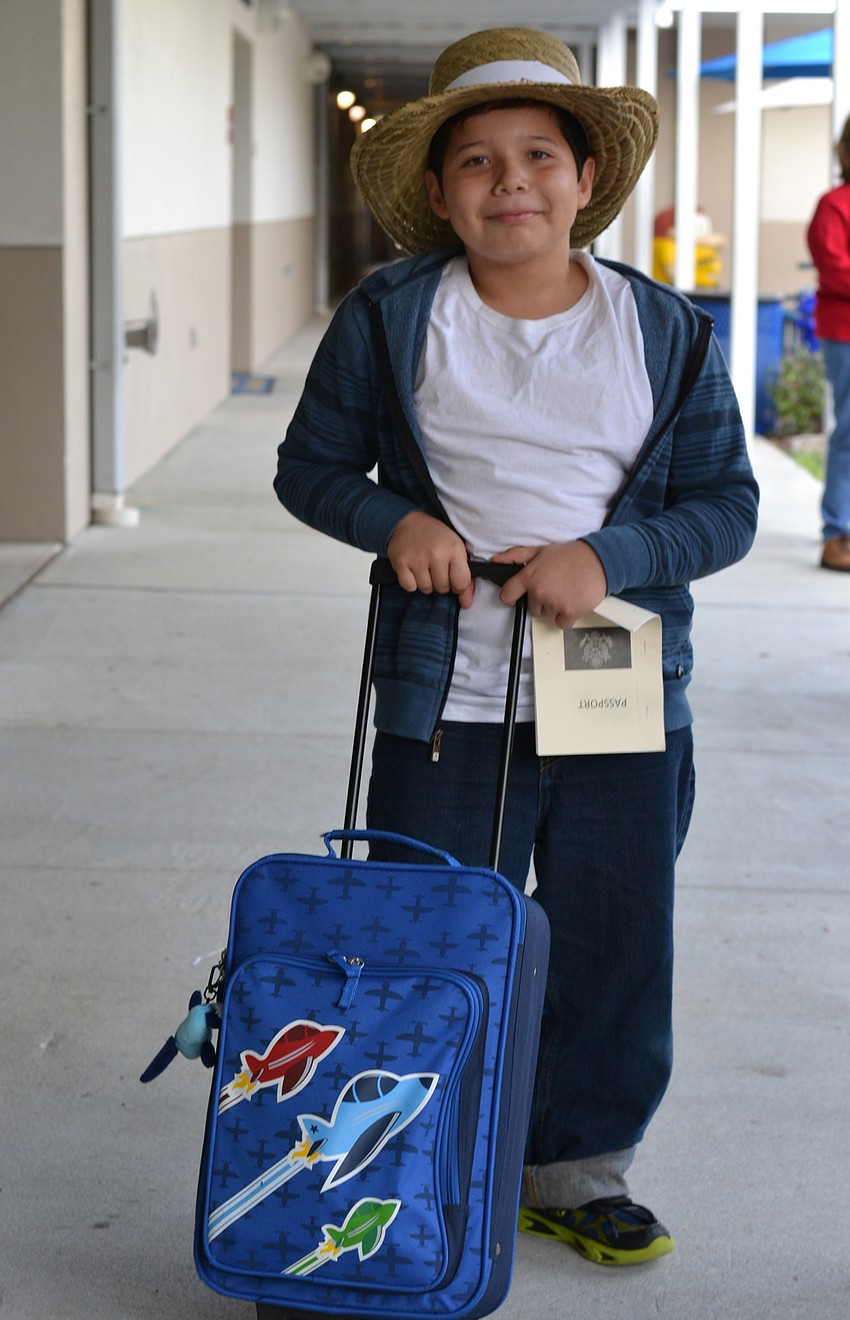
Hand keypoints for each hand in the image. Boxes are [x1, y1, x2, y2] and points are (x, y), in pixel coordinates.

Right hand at [388, 511, 473, 607]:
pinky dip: (411, 582)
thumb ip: (465, 578)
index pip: (461, 583)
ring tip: (424, 567)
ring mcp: (418, 558)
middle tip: (435, 568)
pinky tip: (412, 570)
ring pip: (426, 589)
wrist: (409, 521)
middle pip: (442, 588)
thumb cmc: (436, 537)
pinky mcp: (401, 563)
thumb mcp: (456, 550)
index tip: (452, 577)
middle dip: (440, 583)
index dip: (457, 584)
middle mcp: (437, 554)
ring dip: (425, 583)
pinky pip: (409, 587)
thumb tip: (466, 603)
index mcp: (454, 549)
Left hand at [493, 541, 607, 628]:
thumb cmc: (570, 555)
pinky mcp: (569, 612)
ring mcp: (554, 603)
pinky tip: (572, 602)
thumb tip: (496, 560)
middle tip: (554, 587)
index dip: (512, 596)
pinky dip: (566, 617)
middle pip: (532, 608)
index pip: (507, 595)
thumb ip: (516, 556)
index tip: (519, 595)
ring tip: (565, 592)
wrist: (598, 560)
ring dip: (554, 609)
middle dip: (541, 601)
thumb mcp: (539, 550)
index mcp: (529, 576)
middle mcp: (539, 591)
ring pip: (546, 616)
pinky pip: (561, 624)